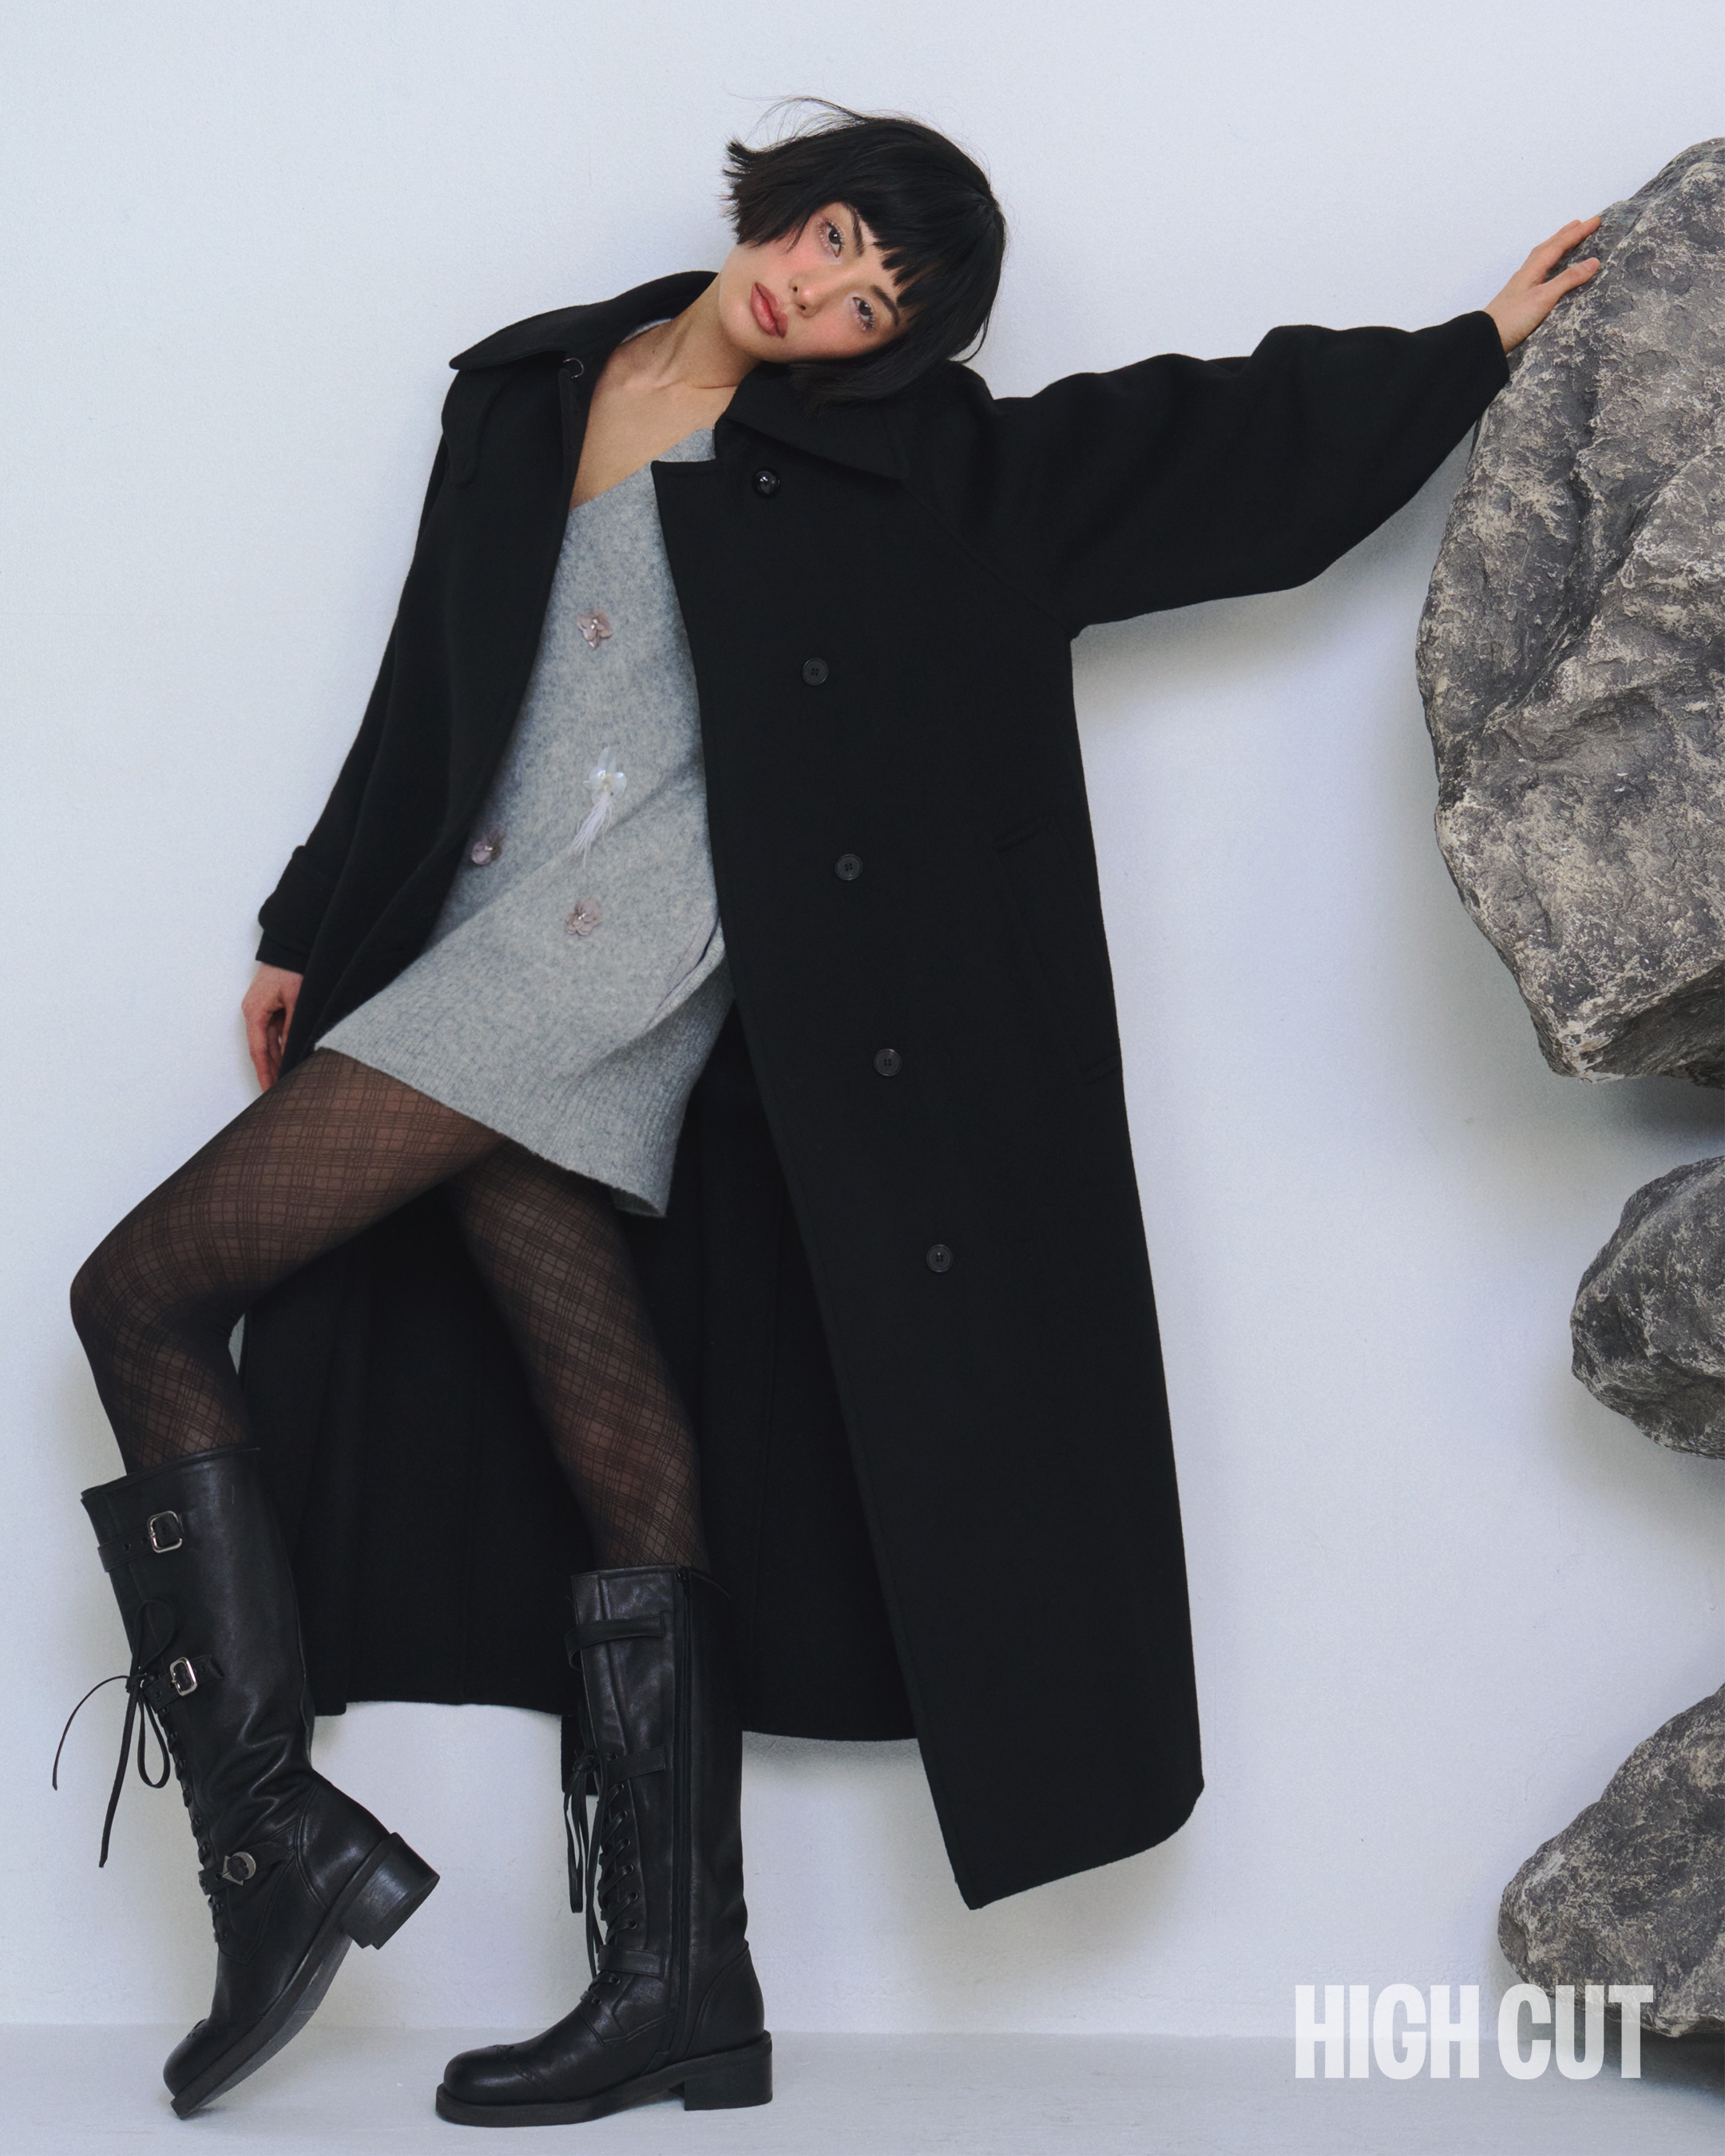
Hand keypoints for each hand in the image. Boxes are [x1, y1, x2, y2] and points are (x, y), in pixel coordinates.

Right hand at [242, 963, 302, 1089]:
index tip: (268, 1090)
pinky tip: (292, 1059)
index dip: (264, 1072)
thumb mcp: (296, 999)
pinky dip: (283, 1046)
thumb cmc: (289, 968)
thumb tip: (295, 1050)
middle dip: (271, 1071)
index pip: (258, 1051)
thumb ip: (294, 1026)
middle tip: (278, 1093)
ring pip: (270, 1043)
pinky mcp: (272, 1008)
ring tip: (287, 1081)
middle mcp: (255, 1014)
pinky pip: (277, 1033)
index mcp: (254, 1012)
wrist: (289, 947)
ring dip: (278, 1060)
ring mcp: (263, 1011)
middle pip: (262, 1050)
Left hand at [1484, 217, 1601, 351]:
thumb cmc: (1513, 318)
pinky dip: (1547, 263)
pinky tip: (1547, 270)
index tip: (1595, 221)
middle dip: (1566, 234)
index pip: (1559, 245)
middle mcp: (1526, 273)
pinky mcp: (1518, 298)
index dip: (1578, 233)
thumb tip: (1593, 262)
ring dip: (1555, 246)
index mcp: (1532, 269)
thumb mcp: (1544, 298)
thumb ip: (1567, 280)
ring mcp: (1521, 285)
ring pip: (1541, 257)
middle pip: (1548, 247)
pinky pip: (1537, 271)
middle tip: (1581, 223)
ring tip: (1565, 240)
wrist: (1485, 339)